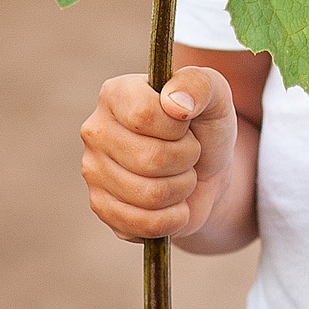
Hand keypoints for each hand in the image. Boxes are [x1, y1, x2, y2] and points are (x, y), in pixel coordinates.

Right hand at [80, 66, 236, 242]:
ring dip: (183, 188)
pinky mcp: (103, 209)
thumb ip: (199, 84)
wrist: (206, 171)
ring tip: (182, 174)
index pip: (144, 115)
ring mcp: (94, 172)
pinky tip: (175, 203)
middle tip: (190, 152)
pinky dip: (174, 217)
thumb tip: (175, 103)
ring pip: (150, 194)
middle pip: (151, 158)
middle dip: (187, 159)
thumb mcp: (214, 94)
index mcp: (115, 94)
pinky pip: (144, 224)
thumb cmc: (204, 125)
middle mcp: (96, 132)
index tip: (186, 123)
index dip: (178, 127)